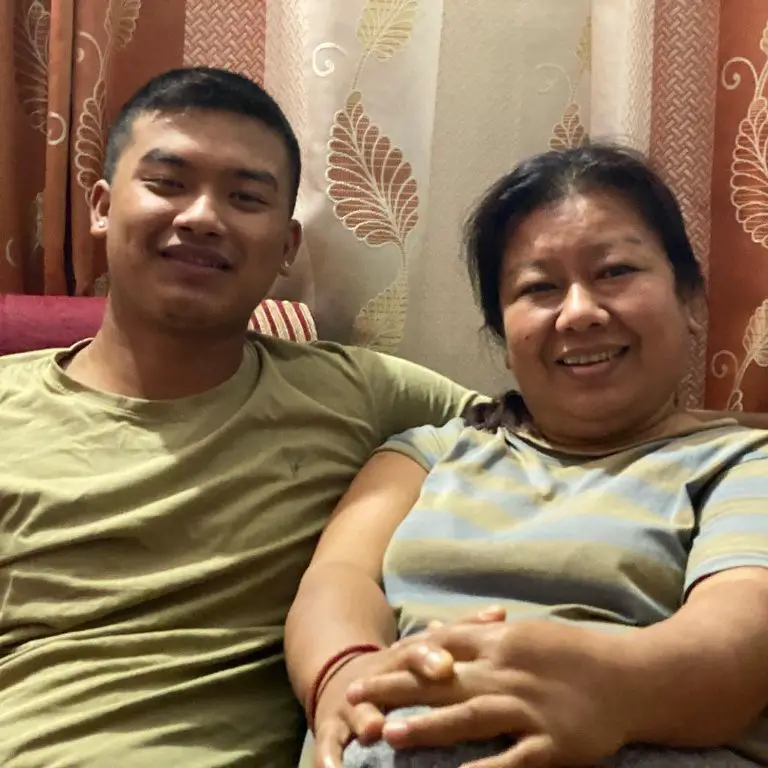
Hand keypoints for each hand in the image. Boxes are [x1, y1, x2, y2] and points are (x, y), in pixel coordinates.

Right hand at [312, 644, 454, 767]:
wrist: (343, 680)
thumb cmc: (401, 671)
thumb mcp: (425, 649)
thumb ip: (462, 634)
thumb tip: (501, 613)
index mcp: (404, 657)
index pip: (420, 650)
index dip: (431, 656)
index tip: (447, 666)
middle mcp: (379, 675)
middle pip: (393, 672)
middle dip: (408, 677)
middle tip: (423, 685)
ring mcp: (353, 703)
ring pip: (358, 709)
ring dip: (365, 717)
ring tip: (374, 728)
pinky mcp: (330, 729)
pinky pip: (327, 745)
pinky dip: (328, 760)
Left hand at [347, 620, 631, 766]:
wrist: (632, 676)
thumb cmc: (573, 653)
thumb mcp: (522, 633)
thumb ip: (476, 634)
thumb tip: (431, 633)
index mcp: (500, 643)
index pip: (438, 650)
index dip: (398, 663)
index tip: (363, 673)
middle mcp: (507, 672)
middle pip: (442, 682)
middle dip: (396, 692)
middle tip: (354, 700)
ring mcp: (529, 708)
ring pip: (469, 717)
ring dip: (428, 727)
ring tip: (390, 735)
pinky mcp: (552, 743)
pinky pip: (512, 760)